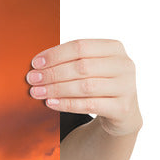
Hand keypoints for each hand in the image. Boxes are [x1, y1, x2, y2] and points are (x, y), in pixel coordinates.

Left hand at [26, 39, 140, 136]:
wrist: (122, 112)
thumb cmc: (99, 84)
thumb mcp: (91, 68)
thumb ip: (70, 61)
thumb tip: (37, 65)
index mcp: (115, 48)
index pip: (81, 46)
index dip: (55, 54)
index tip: (35, 63)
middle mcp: (124, 65)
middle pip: (81, 67)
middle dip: (52, 73)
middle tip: (32, 79)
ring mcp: (126, 87)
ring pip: (85, 86)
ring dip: (56, 89)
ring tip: (36, 92)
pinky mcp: (122, 108)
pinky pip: (89, 105)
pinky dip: (67, 104)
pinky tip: (50, 103)